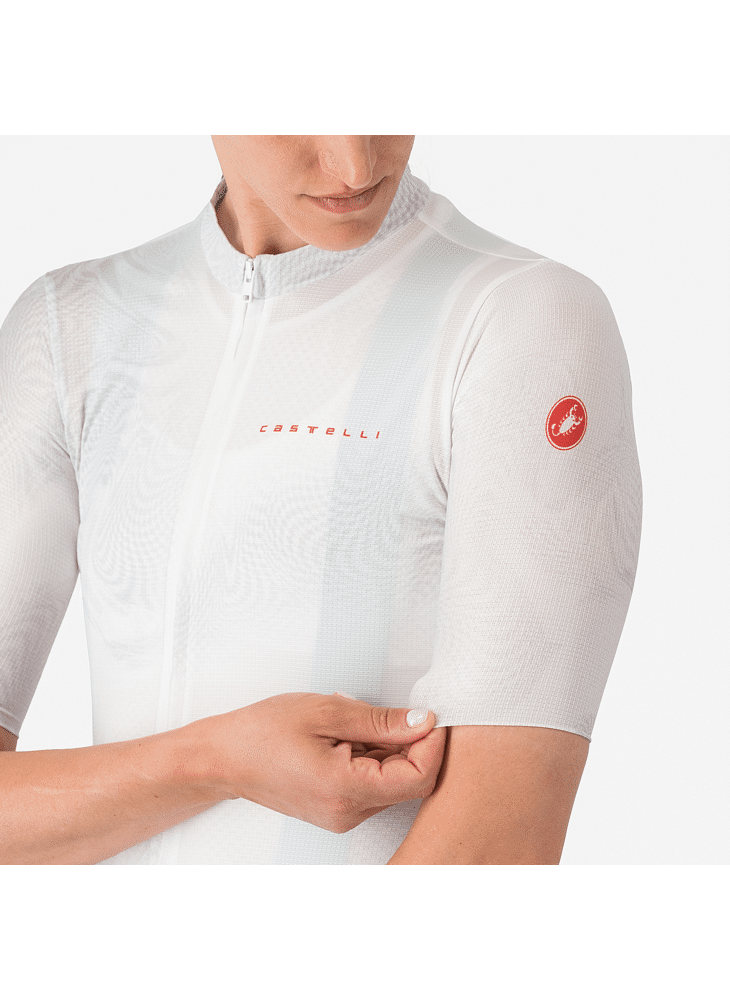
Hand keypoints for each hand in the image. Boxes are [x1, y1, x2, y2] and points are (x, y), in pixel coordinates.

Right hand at [196, 692, 445, 832]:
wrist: (222, 758)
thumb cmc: (263, 731)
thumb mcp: (327, 710)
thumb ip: (381, 720)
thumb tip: (424, 722)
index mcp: (346, 788)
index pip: (419, 777)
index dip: (433, 744)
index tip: (429, 715)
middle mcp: (348, 813)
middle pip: (409, 783)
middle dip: (411, 744)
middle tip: (390, 711)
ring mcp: (342, 816)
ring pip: (392, 784)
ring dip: (389, 750)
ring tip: (354, 723)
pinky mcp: (337, 812)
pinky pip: (373, 787)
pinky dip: (372, 759)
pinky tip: (347, 737)